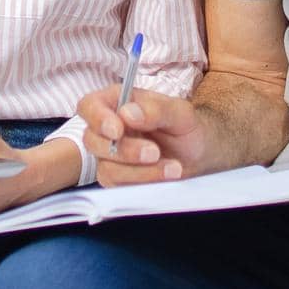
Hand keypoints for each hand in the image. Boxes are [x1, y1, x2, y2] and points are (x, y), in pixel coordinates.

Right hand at [78, 86, 207, 185]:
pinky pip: (118, 186)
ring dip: (140, 171)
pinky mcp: (117, 179)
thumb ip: (155, 109)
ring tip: (173, 168)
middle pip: (92, 140)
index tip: (117, 130)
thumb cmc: (185, 126)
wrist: (199, 154)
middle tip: (154, 152)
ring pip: (106, 167)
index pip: (90, 106)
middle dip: (124, 150)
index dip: (97, 118)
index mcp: (116, 103)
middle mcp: (108, 129)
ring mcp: (109, 156)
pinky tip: (167, 175)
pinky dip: (144, 182)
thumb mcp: (179, 112)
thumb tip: (127, 113)